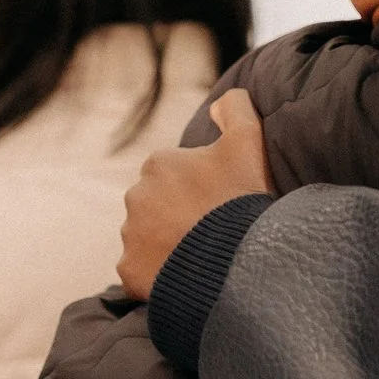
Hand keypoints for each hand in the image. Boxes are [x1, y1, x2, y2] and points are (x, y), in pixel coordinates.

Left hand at [118, 90, 272, 299]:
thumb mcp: (249, 143)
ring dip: (168, 244)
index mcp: (158, 163)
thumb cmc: (242, 200)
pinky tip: (187, 277)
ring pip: (148, 237)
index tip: (222, 204)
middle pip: (159, 205)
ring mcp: (130, 236)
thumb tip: (219, 102)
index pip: (176, 174)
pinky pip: (141, 270)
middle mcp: (136, 195)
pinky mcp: (129, 271)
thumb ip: (235, 110)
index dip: (203, 189)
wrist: (235, 262)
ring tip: (203, 257)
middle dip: (180, 215)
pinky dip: (159, 274)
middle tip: (214, 232)